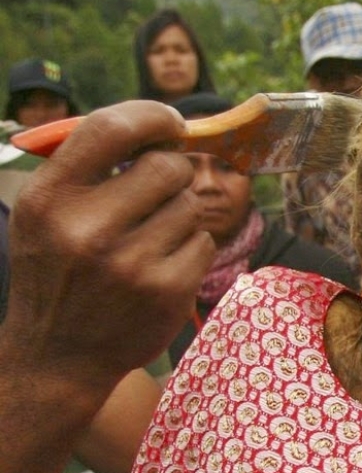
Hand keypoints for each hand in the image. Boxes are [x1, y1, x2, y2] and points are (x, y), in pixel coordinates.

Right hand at [2, 100, 215, 389]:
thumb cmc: (59, 273)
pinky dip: (190, 250)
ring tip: (148, 242)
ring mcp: (130, 264)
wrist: (59, 357)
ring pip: (191, 206)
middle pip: (168, 166)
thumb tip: (161, 125)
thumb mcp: (45, 215)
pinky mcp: (167, 291)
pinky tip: (160, 269)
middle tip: (157, 195)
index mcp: (50, 199)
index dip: (151, 115)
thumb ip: (90, 167)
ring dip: (180, 217)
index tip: (171, 122)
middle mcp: (87, 229)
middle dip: (171, 174)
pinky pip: (204, 243)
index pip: (110, 129)